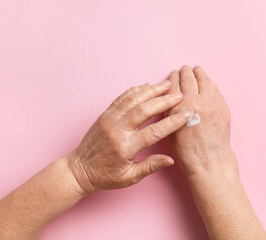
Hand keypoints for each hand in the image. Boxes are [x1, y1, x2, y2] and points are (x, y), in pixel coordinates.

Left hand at [68, 81, 191, 193]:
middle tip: (179, 95)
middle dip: (164, 101)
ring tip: (167, 85)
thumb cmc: (104, 176)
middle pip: (145, 110)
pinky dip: (135, 90)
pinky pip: (121, 98)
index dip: (172, 122)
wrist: (78, 170)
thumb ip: (150, 166)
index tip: (186, 114)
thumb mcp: (129, 178)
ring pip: (133, 99)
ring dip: (151, 91)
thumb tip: (170, 160)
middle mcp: (117, 130)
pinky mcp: (105, 114)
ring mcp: (109, 120)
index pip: (154, 131)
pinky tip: (146, 86)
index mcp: (126, 147)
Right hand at [166, 65, 236, 175]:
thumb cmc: (187, 150)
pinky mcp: (222, 106)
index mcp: (178, 108)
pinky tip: (206, 81)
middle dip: (185, 72)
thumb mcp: (170, 129)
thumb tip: (172, 97)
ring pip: (204, 81)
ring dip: (199, 73)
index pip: (174, 85)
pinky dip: (209, 83)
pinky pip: (215, 89)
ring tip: (196, 70)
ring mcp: (211, 103)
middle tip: (184, 68)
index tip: (173, 73)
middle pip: (189, 79)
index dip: (173, 77)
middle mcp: (195, 102)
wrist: (209, 159)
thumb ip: (171, 111)